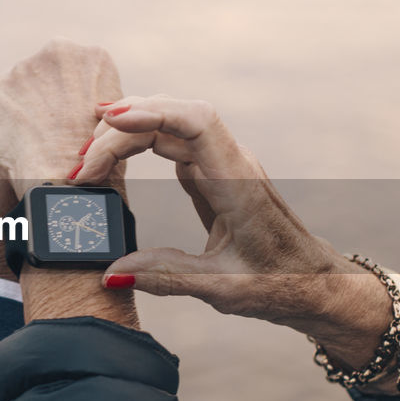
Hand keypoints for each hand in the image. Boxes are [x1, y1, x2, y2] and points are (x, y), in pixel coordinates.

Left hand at [0, 39, 124, 195]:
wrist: (63, 179)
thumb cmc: (97, 157)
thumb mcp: (112, 116)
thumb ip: (90, 95)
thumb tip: (77, 100)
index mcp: (91, 56)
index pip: (75, 70)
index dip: (71, 97)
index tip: (72, 118)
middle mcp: (54, 53)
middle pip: (44, 74)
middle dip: (44, 97)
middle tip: (53, 131)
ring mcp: (22, 69)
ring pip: (18, 89)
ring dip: (22, 109)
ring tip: (36, 140)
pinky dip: (4, 124)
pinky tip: (18, 143)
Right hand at [72, 95, 399, 387]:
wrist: (318, 283)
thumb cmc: (280, 285)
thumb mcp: (221, 289)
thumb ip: (165, 277)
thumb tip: (111, 274)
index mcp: (238, 183)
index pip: (195, 122)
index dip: (151, 112)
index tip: (108, 121)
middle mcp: (232, 163)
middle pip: (172, 117)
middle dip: (121, 131)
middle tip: (82, 169)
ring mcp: (224, 164)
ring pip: (170, 125)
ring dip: (127, 133)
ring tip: (86, 160)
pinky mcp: (215, 173)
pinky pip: (173, 142)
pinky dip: (139, 142)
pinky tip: (111, 149)